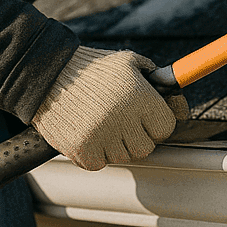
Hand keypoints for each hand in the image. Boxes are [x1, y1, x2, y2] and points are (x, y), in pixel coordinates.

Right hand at [30, 47, 186, 170]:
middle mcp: (123, 119)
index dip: (156, 122)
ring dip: (115, 145)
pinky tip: (86, 131)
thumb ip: (158, 82)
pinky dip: (94, 153)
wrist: (45, 73)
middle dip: (137, 135)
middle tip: (120, 119)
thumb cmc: (91, 68)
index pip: (165, 128)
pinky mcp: (81, 151)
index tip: (145, 117)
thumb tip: (181, 108)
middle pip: (146, 147)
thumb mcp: (129, 62)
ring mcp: (102, 138)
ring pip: (122, 157)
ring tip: (100, 121)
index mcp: (139, 97)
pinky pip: (99, 164)